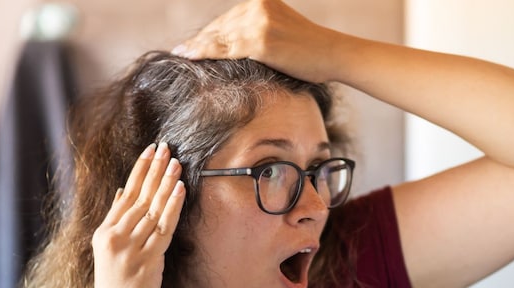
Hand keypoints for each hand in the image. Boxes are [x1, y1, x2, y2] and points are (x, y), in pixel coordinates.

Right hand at [89, 143, 184, 287]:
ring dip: (165, 184)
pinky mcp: (146, 261)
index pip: (126, 193)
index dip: (140, 170)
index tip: (151, 150)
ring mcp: (129, 249)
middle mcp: (114, 237)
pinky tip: (179, 190)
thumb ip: (117, 222)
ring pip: (151, 209)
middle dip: (154, 170)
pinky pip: (163, 229)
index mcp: (105, 232)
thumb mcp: (111, 251)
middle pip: (139, 196)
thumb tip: (123, 192)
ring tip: (176, 162)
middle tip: (167, 147)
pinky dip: (171, 208)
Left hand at [172, 0, 340, 82]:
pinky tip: (187, 56)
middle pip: (220, 26)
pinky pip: (224, 48)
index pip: (228, 19)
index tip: (191, 43)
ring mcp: (258, 22)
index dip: (208, 34)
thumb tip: (236, 49)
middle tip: (180, 51)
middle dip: (200, 41)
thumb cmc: (311, 52)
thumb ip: (259, 34)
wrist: (333, 54)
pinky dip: (203, 53)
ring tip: (180, 54)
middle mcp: (257, 6)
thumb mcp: (282, 32)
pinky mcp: (260, 41)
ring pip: (219, 37)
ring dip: (197, 47)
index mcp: (262, 1)